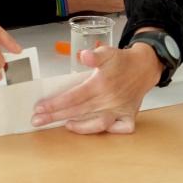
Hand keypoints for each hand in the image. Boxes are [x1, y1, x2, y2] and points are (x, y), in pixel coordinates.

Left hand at [30, 42, 161, 133]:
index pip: (73, 97)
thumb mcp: (107, 52)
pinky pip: (120, 128)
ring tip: (65, 125)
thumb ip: (94, 55)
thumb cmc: (121, 61)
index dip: (55, 104)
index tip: (39, 108)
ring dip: (80, 127)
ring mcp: (120, 109)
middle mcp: (109, 99)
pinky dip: (109, 131)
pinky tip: (94, 128)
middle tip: (37, 121)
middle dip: (56, 117)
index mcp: (101, 84)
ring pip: (98, 124)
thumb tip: (84, 56)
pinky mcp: (129, 115)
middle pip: (79, 111)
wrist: (145, 66)